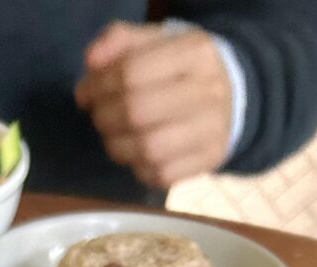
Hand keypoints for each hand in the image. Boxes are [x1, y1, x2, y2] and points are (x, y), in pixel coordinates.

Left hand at [75, 22, 232, 187]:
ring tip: (113, 136)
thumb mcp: (154, 42)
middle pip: (136, 111)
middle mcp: (209, 89)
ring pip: (147, 149)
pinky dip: (138, 168)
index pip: (131, 73)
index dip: (98, 86)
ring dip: (117, 147)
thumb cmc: (179, 69)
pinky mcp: (209, 159)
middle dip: (104, 117)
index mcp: (195, 51)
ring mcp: (212, 128)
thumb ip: (118, 41)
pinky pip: (161, 175)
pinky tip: (136, 155)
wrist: (230, 95)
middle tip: (99, 117)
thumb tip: (91, 62)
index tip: (86, 94)